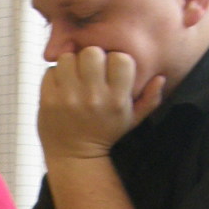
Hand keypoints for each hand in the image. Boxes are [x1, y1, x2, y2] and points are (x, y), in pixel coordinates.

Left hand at [37, 47, 164, 161]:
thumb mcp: (133, 119)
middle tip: (89, 69)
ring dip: (71, 63)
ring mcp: (69, 99)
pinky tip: (61, 86)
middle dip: (91, 57)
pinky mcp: (48, 101)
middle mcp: (94, 98)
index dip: (114, 59)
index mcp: (117, 100)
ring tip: (74, 76)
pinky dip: (55, 75)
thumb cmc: (105, 132)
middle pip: (92, 52)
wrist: (75, 156)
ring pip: (69, 57)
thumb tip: (160, 77)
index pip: (120, 58)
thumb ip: (150, 99)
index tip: (109, 70)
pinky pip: (50, 71)